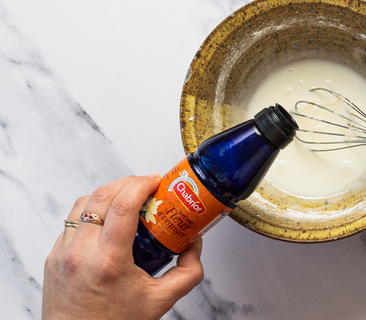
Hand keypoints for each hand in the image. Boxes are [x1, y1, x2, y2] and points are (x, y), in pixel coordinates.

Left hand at [43, 175, 203, 319]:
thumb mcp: (160, 301)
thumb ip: (188, 273)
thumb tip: (194, 246)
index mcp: (109, 261)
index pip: (123, 205)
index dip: (142, 184)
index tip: (156, 181)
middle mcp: (81, 253)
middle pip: (102, 196)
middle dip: (128, 183)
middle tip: (148, 187)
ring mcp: (63, 253)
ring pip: (84, 203)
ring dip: (108, 194)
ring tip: (128, 200)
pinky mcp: (54, 257)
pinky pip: (73, 221)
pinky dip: (93, 212)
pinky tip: (109, 221)